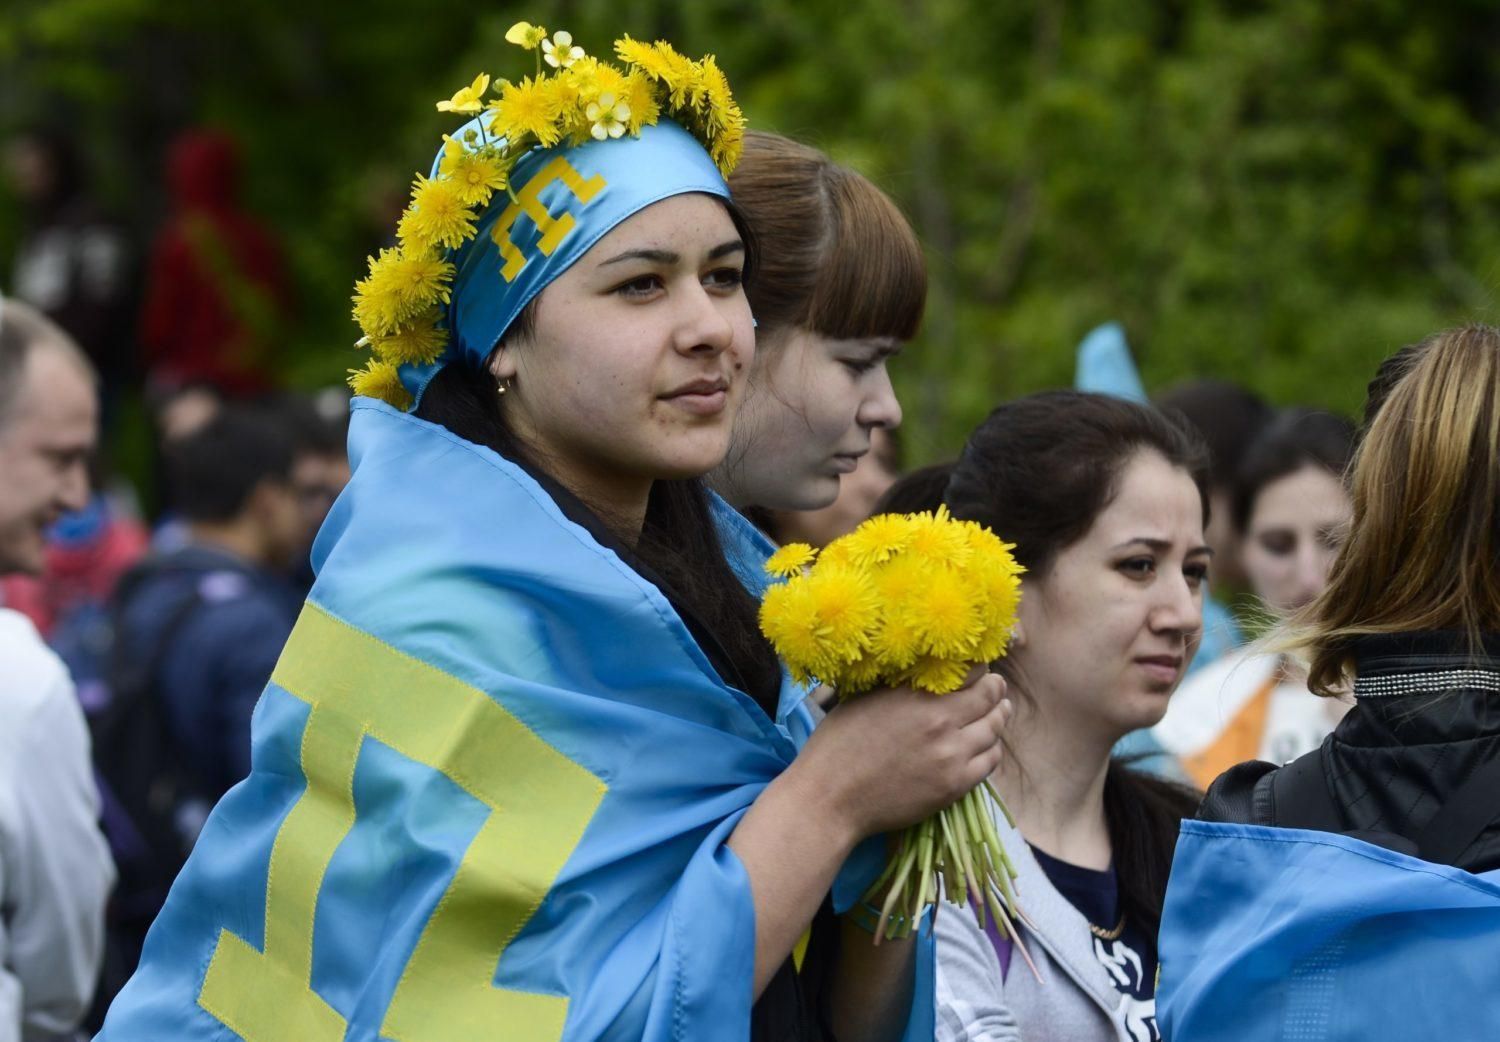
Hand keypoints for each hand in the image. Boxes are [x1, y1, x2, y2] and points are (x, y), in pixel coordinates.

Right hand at [786, 668, 1011, 844]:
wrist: (831, 798)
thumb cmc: (837, 744)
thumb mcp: (865, 698)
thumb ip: (900, 684)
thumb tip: (922, 668)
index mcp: (916, 694)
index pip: (970, 670)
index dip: (976, 668)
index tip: (975, 669)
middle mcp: (941, 721)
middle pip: (990, 696)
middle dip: (995, 689)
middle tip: (995, 687)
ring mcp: (951, 756)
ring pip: (994, 729)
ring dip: (999, 717)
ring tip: (999, 712)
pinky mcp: (954, 786)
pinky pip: (990, 762)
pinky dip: (992, 749)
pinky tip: (986, 745)